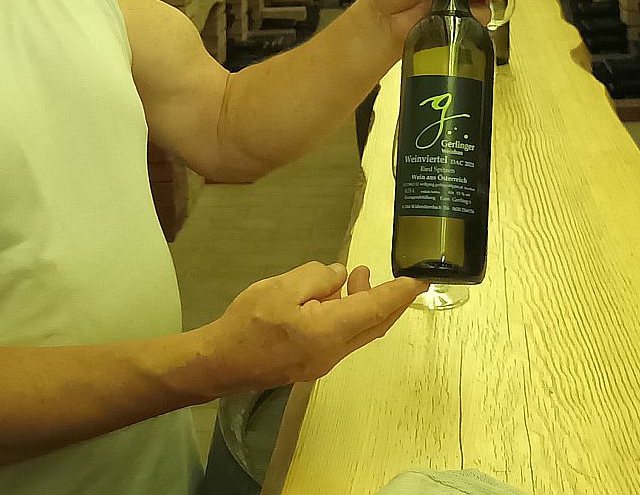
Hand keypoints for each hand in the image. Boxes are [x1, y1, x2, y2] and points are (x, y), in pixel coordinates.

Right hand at [204, 261, 426, 391]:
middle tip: (396, 276)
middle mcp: (334, 352)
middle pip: (374, 325)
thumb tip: (339, 277)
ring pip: (358, 332)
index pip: (376, 309)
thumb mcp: (282, 288)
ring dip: (365, 306)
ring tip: (354, 277)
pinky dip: (347, 316)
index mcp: (330, 332)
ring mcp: (323, 362)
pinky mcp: (310, 363)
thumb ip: (317, 278)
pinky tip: (331, 299)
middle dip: (389, 301)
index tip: (419, 280)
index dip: (399, 293)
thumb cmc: (248, 323)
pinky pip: (341, 338)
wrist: (219, 363)